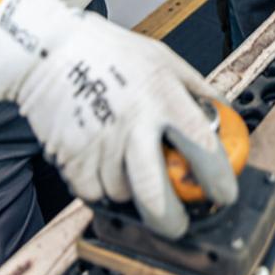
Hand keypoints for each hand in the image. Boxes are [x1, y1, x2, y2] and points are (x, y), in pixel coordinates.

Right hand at [0, 0, 237, 238]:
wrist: (51, 50)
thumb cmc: (111, 51)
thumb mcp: (164, 58)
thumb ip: (195, 88)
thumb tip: (224, 111)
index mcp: (163, 96)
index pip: (201, 145)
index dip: (217, 178)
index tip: (224, 194)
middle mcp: (134, 122)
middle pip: (155, 194)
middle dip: (170, 221)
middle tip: (177, 225)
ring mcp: (101, 142)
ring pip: (121, 194)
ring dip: (128, 190)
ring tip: (126, 163)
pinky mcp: (71, 155)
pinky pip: (92, 192)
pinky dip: (98, 186)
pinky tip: (101, 162)